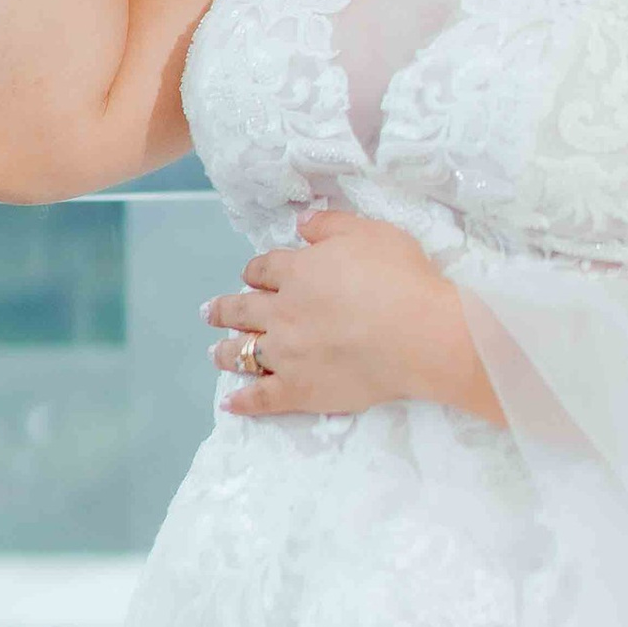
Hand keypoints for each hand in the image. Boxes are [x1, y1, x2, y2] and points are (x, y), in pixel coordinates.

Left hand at [205, 209, 495, 420]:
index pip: (264, 269)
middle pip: (243, 309)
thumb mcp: (369, 232)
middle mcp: (282, 312)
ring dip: (225, 351)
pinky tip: (230, 403)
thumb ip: (331, 226)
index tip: (251, 275)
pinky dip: (243, 401)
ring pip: (243, 352)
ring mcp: (286, 354)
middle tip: (209, 312)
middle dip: (224, 309)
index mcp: (298, 272)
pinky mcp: (299, 390)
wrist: (418, 334)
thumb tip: (301, 224)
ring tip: (214, 353)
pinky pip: (262, 398)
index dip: (256, 271)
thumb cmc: (400, 278)